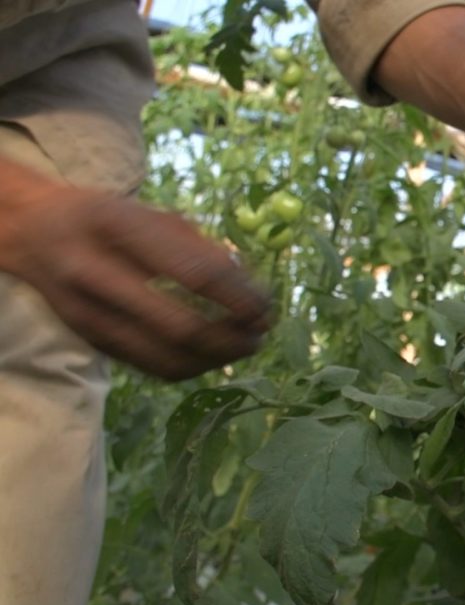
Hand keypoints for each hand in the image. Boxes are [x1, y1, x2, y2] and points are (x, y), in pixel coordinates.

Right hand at [0, 166, 271, 379]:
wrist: (35, 232)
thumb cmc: (111, 220)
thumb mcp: (154, 215)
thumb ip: (201, 248)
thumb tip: (249, 289)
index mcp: (118, 227)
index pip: (194, 273)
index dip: (238, 297)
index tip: (267, 307)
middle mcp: (95, 271)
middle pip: (178, 326)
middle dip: (230, 337)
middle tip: (260, 334)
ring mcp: (87, 312)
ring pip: (163, 356)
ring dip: (215, 359)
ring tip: (245, 347)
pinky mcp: (89, 338)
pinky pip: (148, 366)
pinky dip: (190, 367)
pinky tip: (214, 355)